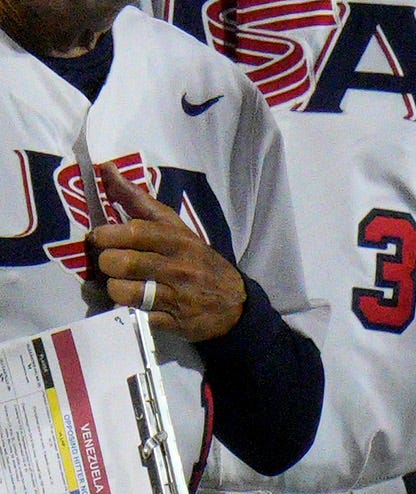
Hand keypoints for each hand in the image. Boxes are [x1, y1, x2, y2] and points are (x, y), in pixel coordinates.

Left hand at [77, 203, 248, 343]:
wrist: (235, 305)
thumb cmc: (197, 261)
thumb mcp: (178, 230)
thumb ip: (141, 202)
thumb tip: (107, 171)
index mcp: (178, 241)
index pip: (134, 232)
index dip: (107, 235)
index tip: (101, 238)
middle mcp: (178, 268)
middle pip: (121, 263)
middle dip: (106, 264)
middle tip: (111, 264)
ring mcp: (177, 297)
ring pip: (123, 291)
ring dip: (114, 289)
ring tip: (121, 286)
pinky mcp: (173, 322)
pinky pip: (136, 317)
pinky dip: (128, 312)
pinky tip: (134, 305)